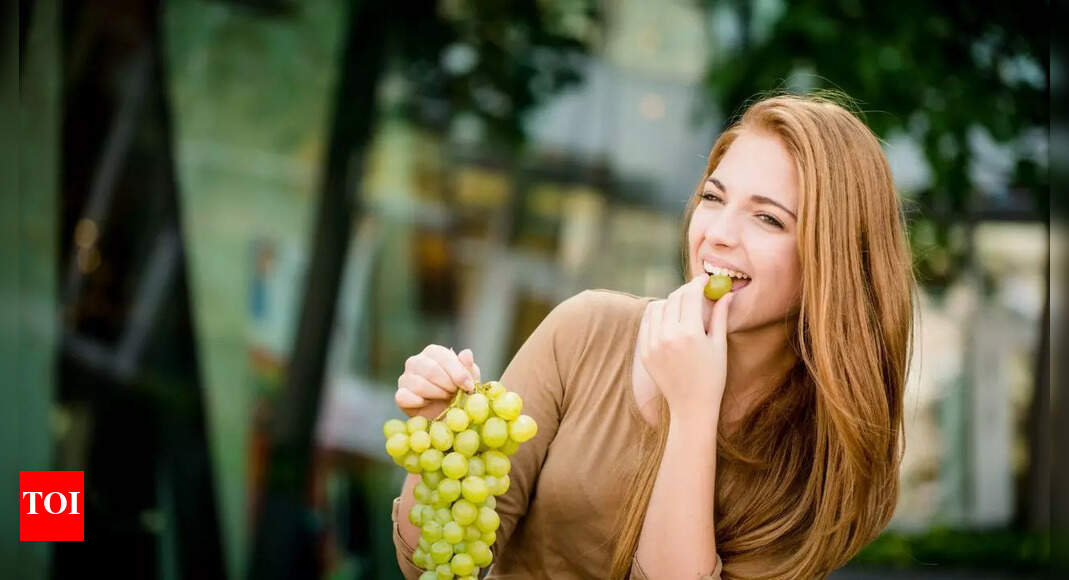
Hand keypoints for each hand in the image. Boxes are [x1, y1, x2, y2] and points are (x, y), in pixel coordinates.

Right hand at [395, 345, 481, 418]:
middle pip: (431, 370)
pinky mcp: (400, 395)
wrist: (448, 412)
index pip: (442, 356)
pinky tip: (427, 403)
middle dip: (448, 385)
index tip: (469, 386)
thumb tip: (466, 354)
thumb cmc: (459, 390)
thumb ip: (468, 366)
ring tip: (445, 398)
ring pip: (419, 385)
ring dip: (437, 395)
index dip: (457, 373)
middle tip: (455, 393)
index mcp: (433, 352)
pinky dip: (417, 402)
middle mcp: (416, 361)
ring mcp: (405, 378)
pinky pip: (403, 397)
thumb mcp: (470, 378)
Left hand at [639, 273, 734, 420]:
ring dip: (670, 302)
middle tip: (696, 291)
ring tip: (683, 308)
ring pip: (657, 307)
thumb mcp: (719, 345)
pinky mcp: (643, 351)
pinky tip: (669, 320)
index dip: (698, 283)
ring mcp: (652, 344)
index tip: (704, 279)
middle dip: (686, 291)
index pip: (690, 294)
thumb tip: (726, 292)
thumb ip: (720, 316)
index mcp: (690, 333)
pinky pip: (647, 322)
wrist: (691, 406)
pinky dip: (657, 316)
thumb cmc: (712, 377)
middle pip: (674, 298)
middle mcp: (668, 336)